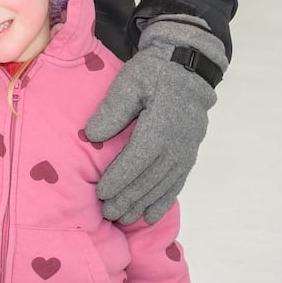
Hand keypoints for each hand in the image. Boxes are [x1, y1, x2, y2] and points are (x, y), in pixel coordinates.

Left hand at [85, 17, 225, 223]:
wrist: (187, 65)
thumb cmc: (154, 72)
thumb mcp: (130, 82)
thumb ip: (112, 110)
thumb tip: (92, 135)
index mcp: (159, 128)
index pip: (135, 162)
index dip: (118, 180)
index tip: (101, 194)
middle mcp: (175, 145)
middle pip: (148, 179)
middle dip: (127, 198)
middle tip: (107, 213)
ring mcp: (185, 151)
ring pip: (162, 185)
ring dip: (142, 204)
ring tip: (124, 217)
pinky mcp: (189, 152)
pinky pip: (177, 182)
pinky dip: (164, 200)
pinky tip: (151, 214)